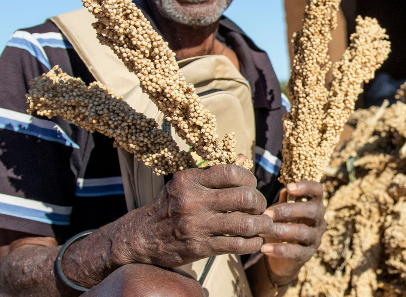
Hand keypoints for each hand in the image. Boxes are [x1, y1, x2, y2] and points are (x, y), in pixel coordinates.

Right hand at [115, 164, 273, 268]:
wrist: (141, 237)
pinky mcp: (200, 247)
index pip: (232, 173)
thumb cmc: (169, 207)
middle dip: (260, 203)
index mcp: (190, 180)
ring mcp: (197, 225)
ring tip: (263, 225)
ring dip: (262, 225)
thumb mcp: (184, 184)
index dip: (250, 179)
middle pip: (245, 197)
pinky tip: (254, 240)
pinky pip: (237, 245)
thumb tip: (243, 158)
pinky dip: (253, 243)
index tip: (251, 187)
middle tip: (260, 208)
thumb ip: (213, 173)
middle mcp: (193, 201)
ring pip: (245, 223)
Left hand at [260, 181, 326, 283]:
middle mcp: (319, 220)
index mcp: (314, 205)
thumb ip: (284, 201)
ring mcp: (315, 238)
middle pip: (312, 210)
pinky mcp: (308, 255)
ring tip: (262, 231)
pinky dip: (279, 250)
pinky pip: (295, 252)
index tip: (289, 187)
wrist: (283, 258)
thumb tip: (284, 190)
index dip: (306, 187)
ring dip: (281, 230)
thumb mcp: (282, 213)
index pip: (317, 190)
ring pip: (303, 232)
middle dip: (288, 210)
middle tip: (267, 214)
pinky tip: (264, 248)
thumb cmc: (283, 226)